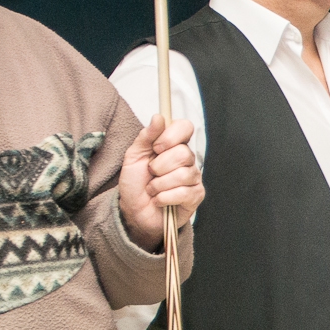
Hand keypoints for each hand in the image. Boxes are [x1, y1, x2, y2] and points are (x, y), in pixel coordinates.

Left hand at [116, 116, 201, 251]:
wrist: (134, 212)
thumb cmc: (135, 183)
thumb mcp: (134, 156)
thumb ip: (146, 136)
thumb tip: (159, 117)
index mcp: (173, 145)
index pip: (185, 127)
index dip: (172, 136)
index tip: (156, 147)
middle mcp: (187, 159)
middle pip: (183, 153)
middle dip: (160, 166)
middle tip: (151, 174)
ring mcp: (193, 178)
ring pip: (183, 174)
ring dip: (159, 185)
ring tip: (153, 190)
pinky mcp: (195, 196)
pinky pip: (183, 193)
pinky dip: (164, 198)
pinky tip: (159, 200)